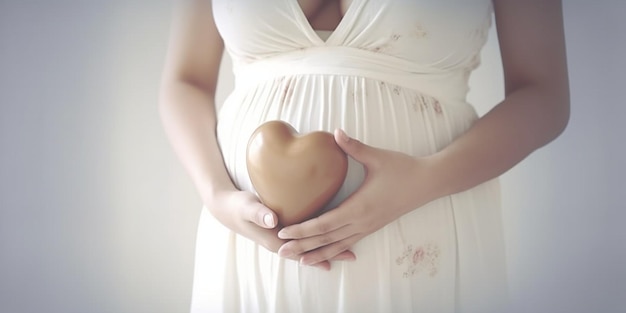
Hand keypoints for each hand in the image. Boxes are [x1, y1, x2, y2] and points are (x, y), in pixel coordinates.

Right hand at [205, 188, 355, 269]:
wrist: (227, 208)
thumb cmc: (238, 205)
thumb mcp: (246, 206)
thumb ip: (258, 212)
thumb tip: (273, 220)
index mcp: (272, 238)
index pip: (299, 250)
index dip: (316, 252)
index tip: (334, 256)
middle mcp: (280, 242)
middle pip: (307, 252)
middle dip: (329, 253)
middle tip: (351, 255)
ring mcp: (281, 238)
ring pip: (307, 248)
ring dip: (325, 249)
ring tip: (347, 251)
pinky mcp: (283, 230)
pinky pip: (304, 240)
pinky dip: (317, 241)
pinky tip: (330, 238)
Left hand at [277, 129, 436, 265]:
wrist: (428, 183)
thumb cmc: (403, 168)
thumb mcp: (377, 156)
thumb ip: (354, 146)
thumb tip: (335, 132)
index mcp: (359, 207)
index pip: (324, 223)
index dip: (303, 230)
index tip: (284, 232)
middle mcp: (362, 222)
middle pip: (326, 239)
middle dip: (303, 246)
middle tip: (281, 251)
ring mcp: (368, 227)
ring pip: (337, 246)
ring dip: (316, 254)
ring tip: (298, 261)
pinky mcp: (372, 228)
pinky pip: (348, 244)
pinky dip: (334, 251)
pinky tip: (324, 257)